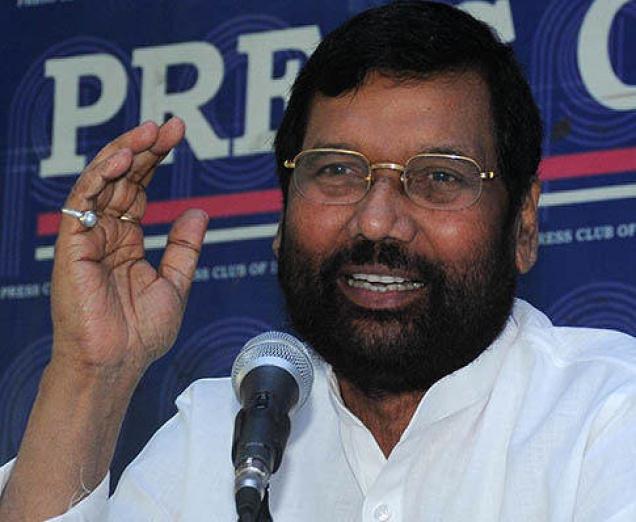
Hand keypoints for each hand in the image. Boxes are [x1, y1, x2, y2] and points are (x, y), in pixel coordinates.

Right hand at [51, 118, 208, 380]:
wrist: (117, 363)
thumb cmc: (140, 333)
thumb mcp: (174, 283)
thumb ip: (184, 248)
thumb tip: (198, 211)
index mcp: (127, 241)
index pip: (140, 188)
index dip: (156, 160)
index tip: (178, 134)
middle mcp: (105, 233)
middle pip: (123, 179)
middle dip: (145, 149)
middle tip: (169, 125)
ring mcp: (87, 236)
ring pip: (101, 182)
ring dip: (124, 153)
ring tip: (150, 132)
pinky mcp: (72, 244)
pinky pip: (83, 201)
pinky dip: (101, 177)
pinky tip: (123, 159)